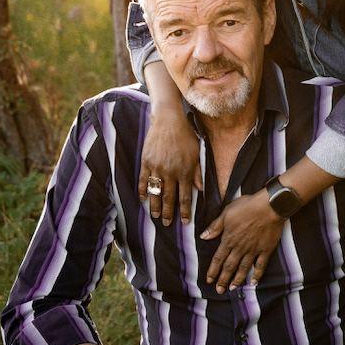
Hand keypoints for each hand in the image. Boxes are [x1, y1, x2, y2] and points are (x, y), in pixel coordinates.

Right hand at [138, 110, 202, 225]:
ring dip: (155, 206)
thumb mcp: (197, 153)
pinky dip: (142, 190)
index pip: (185, 196)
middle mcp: (170, 172)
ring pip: (155, 192)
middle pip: (169, 198)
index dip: (185, 210)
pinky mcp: (146, 161)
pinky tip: (143, 199)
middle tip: (166, 224)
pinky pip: (143, 180)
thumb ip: (198, 172)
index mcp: (185, 171)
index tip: (185, 222)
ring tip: (155, 216)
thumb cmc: (186, 136)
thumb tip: (201, 189)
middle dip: (168, 213)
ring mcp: (157, 167)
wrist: (169, 121)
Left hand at [201, 190, 284, 291]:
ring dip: (237, 280)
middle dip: (223, 280)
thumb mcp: (227, 213)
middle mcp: (240, 248)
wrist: (269, 206)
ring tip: (232, 288)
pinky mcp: (265, 250)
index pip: (218, 258)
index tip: (209, 280)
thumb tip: (203, 236)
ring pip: (243, 269)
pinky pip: (261, 265)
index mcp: (229, 239)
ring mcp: (253, 250)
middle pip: (229, 267)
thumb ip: (215, 226)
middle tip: (219, 290)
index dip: (213, 270)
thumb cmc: (247, 206)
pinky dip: (257, 275)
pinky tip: (254, 282)